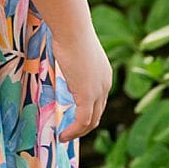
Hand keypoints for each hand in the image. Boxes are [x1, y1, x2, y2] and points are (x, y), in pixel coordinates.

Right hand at [52, 27, 111, 141]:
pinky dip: (73, 131)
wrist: (73, 30)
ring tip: (64, 137)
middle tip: (69, 133)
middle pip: (98, 114)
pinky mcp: (87, 96)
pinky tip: (63, 135)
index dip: (87, 112)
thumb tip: (68, 78)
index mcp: (105, 75)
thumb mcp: (75, 55)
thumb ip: (75, 69)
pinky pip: (82, 121)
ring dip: (77, 132)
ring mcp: (98, 91)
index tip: (72, 118)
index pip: (99, 101)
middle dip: (84, 126)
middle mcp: (106, 85)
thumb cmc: (70, 35)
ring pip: (91, 121)